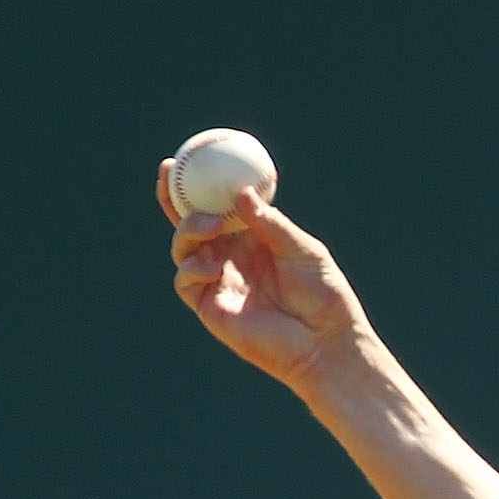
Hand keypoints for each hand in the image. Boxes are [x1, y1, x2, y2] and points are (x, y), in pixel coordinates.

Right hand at [159, 161, 363, 389]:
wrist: (327, 343)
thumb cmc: (324, 296)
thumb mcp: (302, 249)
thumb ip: (270, 223)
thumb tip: (240, 193)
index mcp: (250, 239)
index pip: (217, 206)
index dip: (198, 183)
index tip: (187, 155)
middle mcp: (230, 258)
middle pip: (189, 223)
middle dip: (173, 197)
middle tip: (171, 174)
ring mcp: (219, 283)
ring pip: (182, 248)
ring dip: (188, 230)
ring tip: (212, 225)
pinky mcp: (213, 309)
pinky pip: (185, 283)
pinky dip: (191, 268)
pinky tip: (213, 266)